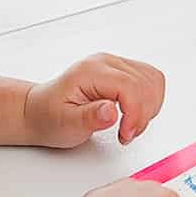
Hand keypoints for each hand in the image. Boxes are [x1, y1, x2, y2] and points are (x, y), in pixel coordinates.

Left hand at [23, 54, 165, 147]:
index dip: (135, 113)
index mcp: (91, 71)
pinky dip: (150, 102)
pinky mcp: (125, 72)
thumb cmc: (50, 116)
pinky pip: (151, 82)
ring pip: (153, 81)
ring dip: (148, 108)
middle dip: (142, 115)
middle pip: (145, 83)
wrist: (42, 110)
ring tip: (128, 126)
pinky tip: (134, 115)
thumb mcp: (65, 123)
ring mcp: (117, 65)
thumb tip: (111, 111)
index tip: (125, 133)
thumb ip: (88, 117)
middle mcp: (107, 62)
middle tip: (125, 134)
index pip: (130, 86)